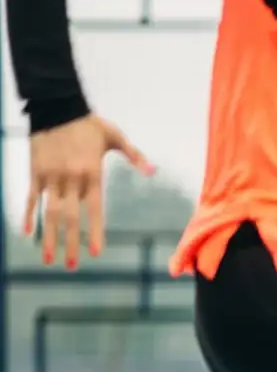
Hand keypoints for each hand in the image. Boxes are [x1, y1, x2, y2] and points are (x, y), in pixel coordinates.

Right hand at [22, 114, 152, 269]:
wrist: (56, 105)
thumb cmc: (88, 123)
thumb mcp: (116, 138)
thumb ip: (135, 156)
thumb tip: (153, 172)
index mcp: (92, 174)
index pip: (95, 210)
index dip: (95, 232)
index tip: (96, 253)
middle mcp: (70, 179)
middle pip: (70, 218)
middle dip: (70, 244)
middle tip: (71, 266)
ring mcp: (50, 176)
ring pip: (48, 212)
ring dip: (48, 236)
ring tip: (48, 258)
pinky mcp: (35, 171)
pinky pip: (32, 197)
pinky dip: (29, 214)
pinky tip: (28, 232)